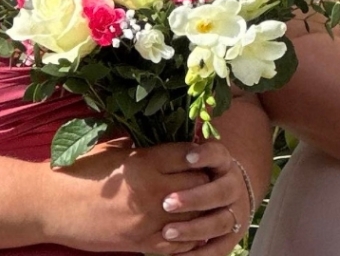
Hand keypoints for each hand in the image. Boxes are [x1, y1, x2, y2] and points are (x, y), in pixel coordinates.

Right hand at [39, 139, 209, 253]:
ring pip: (193, 216)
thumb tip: (166, 144)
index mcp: (144, 162)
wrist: (51, 203)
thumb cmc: (81, 169)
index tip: (199, 152)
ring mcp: (147, 221)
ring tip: (202, 201)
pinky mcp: (139, 243)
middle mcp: (151, 191)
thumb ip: (143, 147)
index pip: (187, 154)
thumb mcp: (113, 148)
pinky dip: (188, 235)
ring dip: (200, 207)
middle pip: (197, 184)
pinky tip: (190, 228)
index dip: (197, 151)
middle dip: (203, 177)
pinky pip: (177, 244)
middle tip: (204, 174)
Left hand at [160, 141, 250, 255]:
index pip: (218, 154)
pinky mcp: (232, 236)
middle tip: (167, 203)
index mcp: (223, 163)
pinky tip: (176, 255)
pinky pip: (219, 248)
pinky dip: (199, 254)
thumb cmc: (200, 169)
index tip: (187, 157)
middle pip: (220, 192)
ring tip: (166, 231)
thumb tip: (142, 135)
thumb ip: (178, 149)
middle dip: (194, 198)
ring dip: (194, 228)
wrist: (228, 190)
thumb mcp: (193, 155)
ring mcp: (236, 212)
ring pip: (219, 222)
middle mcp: (234, 186)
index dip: (205, 156)